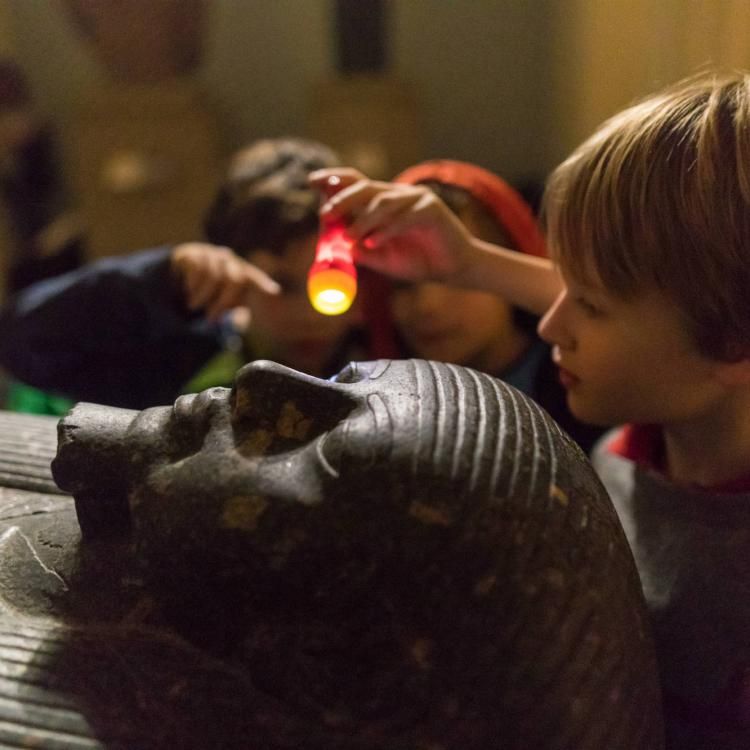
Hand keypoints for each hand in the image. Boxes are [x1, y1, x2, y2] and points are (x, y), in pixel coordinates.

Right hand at [170, 243, 279, 321]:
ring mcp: (211, 254)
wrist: (178, 273)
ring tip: (194, 306)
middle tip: (211, 320)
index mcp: (240, 271)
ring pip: (214, 277)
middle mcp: (229, 260)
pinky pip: (197, 271)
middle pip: (235, 280)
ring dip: (202, 297)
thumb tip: (248, 316)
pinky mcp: (193, 253)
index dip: (263, 284)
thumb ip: (238, 304)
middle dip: (222, 304)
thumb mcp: (223, 299)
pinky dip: (192, 286)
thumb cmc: (209, 290)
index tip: (274, 292)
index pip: (254, 277)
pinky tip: (188, 291)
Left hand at [309, 168, 479, 284]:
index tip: (311, 181)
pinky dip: (386, 231)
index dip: (334, 179)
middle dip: (343, 199)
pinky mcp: (431, 210)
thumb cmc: (419, 262)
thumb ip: (362, 251)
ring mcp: (416, 199)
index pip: (356, 182)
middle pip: (365, 188)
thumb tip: (337, 246)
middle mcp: (398, 195)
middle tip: (326, 214)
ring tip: (348, 237)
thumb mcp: (383, 258)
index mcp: (384, 202)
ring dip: (363, 221)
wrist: (454, 269)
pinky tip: (372, 243)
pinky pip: (403, 218)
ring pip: (383, 203)